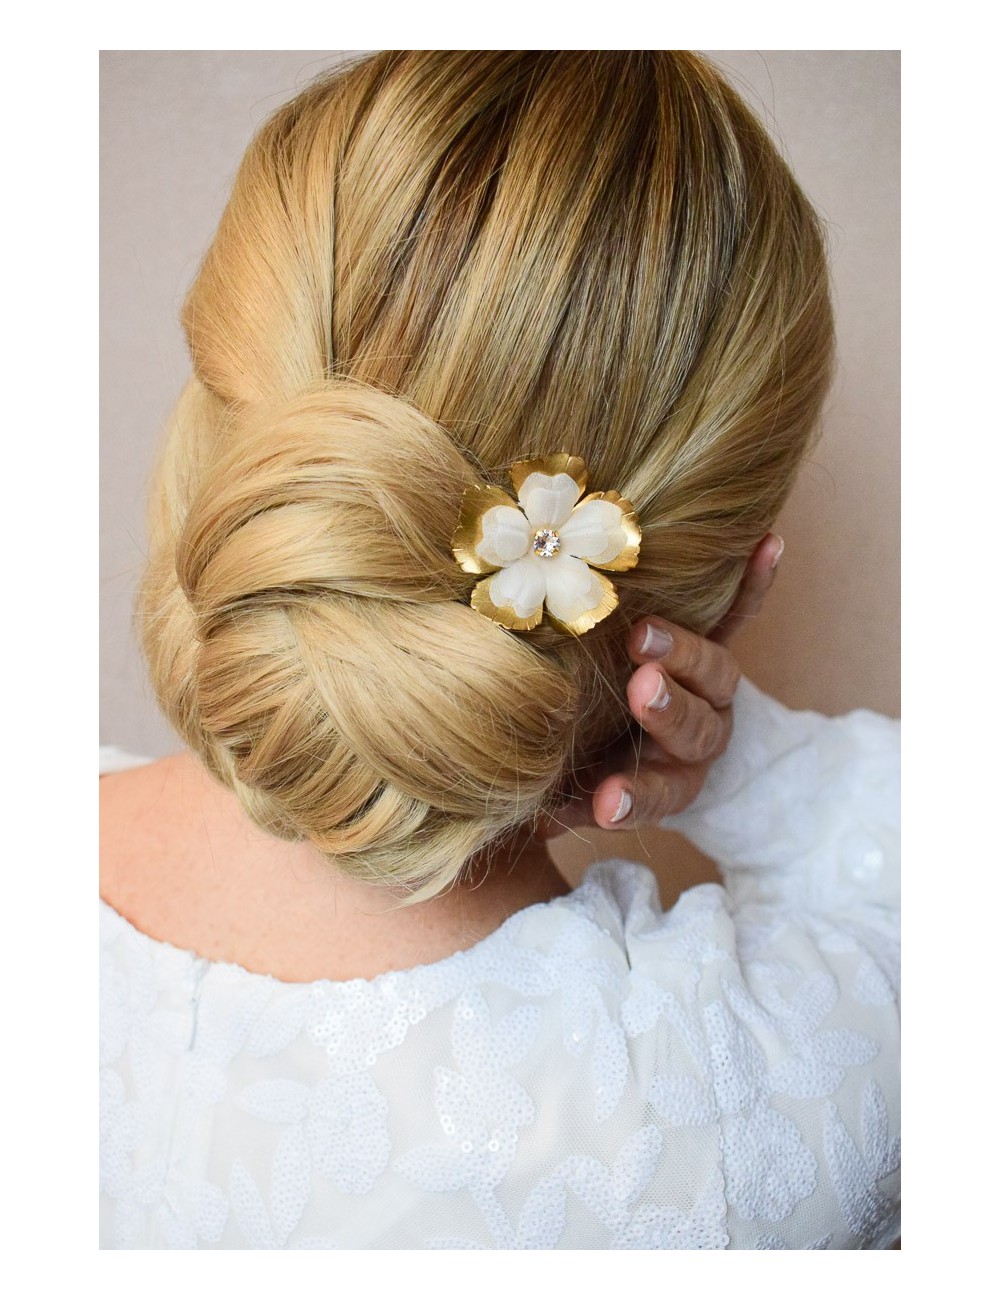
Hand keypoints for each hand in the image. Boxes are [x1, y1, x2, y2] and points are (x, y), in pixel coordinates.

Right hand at [539, 533, 783, 835]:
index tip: (606, 804)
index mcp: (664, 782)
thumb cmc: (573, 759)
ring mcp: (708, 685)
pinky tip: (766, 544)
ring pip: (714, 671)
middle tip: (642, 687)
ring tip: (646, 633)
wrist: (614, 720)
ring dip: (684, 651)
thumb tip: (516, 796)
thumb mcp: (558, 788)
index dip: (633, 800)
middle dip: (669, 709)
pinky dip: (752, 582)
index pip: (655, 796)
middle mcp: (696, 737)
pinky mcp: (712, 637)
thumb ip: (546, 794)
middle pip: (696, 728)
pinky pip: (740, 612)